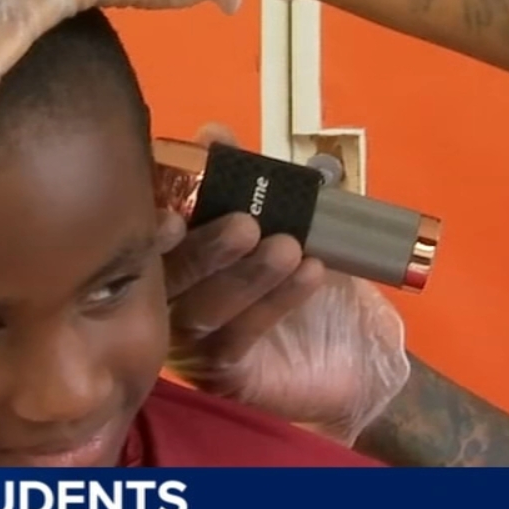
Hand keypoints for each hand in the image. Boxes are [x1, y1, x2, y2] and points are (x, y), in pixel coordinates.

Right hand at [157, 124, 411, 444]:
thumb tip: (212, 132)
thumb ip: (245, 179)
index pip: (152, 237)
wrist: (356, 349)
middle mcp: (169, 302)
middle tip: (245, 224)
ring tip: (287, 247)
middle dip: (204, 247)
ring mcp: (191, 343)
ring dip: (245, 275)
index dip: (156, 216)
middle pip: (166, 277)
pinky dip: (274, 303)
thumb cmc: (306, 275)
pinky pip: (239, 337)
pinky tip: (310, 274)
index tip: (181, 198)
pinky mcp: (222, 375)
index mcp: (172, 258)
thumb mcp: (284, 219)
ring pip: (201, 310)